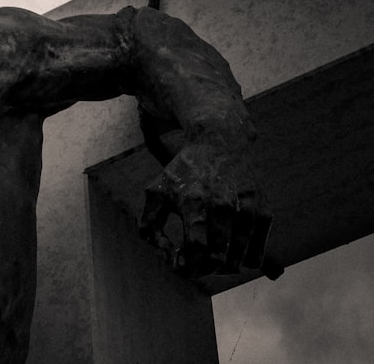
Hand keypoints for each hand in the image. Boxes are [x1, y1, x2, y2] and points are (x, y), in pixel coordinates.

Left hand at [140, 139, 271, 277]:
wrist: (219, 143)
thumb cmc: (184, 172)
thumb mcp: (158, 191)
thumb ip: (150, 224)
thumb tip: (164, 254)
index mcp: (194, 201)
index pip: (196, 249)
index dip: (188, 267)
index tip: (181, 267)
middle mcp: (222, 205)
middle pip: (217, 258)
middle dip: (203, 270)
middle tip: (195, 267)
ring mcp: (246, 209)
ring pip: (238, 260)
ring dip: (222, 269)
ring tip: (210, 260)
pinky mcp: (263, 212)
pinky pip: (255, 254)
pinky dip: (242, 261)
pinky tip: (229, 252)